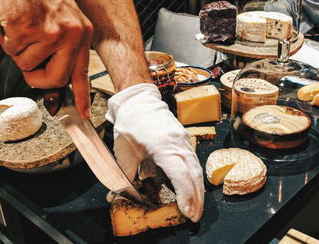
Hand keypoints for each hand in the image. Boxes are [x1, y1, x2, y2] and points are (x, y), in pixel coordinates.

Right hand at [0, 0, 92, 117]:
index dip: (82, 96)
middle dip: (37, 77)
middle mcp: (72, 33)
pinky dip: (6, 40)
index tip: (82, 113)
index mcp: (82, 34)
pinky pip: (12, 51)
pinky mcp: (28, 28)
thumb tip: (57, 85)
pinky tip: (12, 22)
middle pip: (55, 79)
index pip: (83, 72)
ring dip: (18, 51)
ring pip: (27, 65)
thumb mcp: (62, 23)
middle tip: (29, 62)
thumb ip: (62, 52)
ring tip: (22, 29)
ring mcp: (51, 31)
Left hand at [105, 83, 204, 221]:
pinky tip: (194, 188)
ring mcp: (184, 141)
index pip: (181, 176)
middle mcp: (178, 144)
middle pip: (194, 175)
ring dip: (199, 190)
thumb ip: (127, 174)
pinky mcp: (185, 139)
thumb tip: (120, 196)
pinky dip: (196, 177)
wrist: (139, 101)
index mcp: (162, 147)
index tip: (187, 212)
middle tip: (195, 217)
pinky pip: (194, 161)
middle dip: (197, 199)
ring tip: (196, 207)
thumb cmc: (130, 125)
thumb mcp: (124, 151)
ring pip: (197, 169)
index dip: (186, 196)